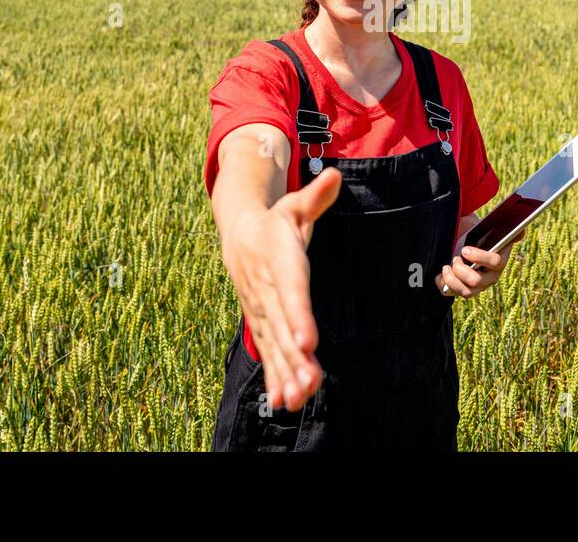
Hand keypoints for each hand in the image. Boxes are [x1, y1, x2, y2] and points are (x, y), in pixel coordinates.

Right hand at [220, 166, 341, 412]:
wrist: (240, 235)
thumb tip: (337, 176)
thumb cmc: (277, 221)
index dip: (299, 317)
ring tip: (301, 398)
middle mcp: (268, 292)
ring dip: (287, 374)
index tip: (309, 343)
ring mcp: (262, 311)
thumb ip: (317, 197)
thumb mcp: (295, 205)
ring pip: (275, 346)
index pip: (291, 292)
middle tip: (310, 384)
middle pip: (283, 329)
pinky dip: (276, 377)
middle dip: (295, 359)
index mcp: (279, 262)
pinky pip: (269, 353)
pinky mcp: (262, 324)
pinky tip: (287, 401)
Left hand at [439, 231, 521, 299]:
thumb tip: (522, 230)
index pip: (495, 262)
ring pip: (466, 292)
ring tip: (446, 266)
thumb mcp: (491, 229)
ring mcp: (477, 286)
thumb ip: (507, 231)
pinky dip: (443, 286)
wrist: (464, 240)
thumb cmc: (478, 236)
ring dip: (453, 279)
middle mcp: (490, 277)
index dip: (480, 257)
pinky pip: (453, 294)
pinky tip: (439, 275)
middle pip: (477, 281)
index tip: (465, 249)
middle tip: (454, 258)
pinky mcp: (462, 290)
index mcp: (499, 260)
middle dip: (462, 270)